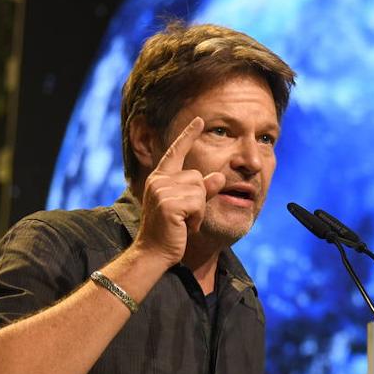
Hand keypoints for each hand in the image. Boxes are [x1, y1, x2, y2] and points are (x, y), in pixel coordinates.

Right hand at [134, 117, 225, 264]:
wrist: (154, 253)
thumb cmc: (171, 230)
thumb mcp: (189, 206)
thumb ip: (203, 190)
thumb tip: (219, 176)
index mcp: (160, 178)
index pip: (176, 152)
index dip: (189, 135)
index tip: (200, 120)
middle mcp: (158, 181)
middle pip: (197, 177)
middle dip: (199, 198)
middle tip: (185, 216)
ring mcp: (162, 192)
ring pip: (200, 190)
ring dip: (199, 210)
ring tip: (183, 222)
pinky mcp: (168, 204)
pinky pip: (198, 204)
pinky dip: (197, 218)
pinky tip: (184, 227)